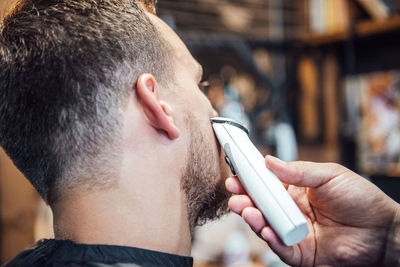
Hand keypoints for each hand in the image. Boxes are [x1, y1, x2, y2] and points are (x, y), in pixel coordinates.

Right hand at [225, 156, 399, 266]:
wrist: (384, 230)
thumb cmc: (361, 198)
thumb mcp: (329, 175)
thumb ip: (298, 170)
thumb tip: (269, 161)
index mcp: (296, 191)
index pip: (267, 185)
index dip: (251, 180)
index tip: (237, 174)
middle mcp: (292, 211)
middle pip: (261, 206)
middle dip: (245, 200)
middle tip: (235, 193)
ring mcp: (295, 232)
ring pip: (267, 226)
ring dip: (253, 218)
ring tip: (246, 210)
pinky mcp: (302, 253)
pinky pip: (281, 248)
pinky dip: (271, 240)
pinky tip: (266, 230)